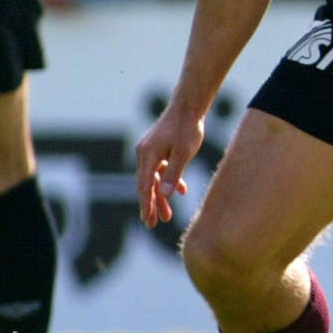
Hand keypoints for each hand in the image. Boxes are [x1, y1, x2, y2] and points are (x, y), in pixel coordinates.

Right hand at [135, 106, 202, 227]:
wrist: (189, 107)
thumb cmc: (188, 128)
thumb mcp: (184, 153)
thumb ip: (174, 173)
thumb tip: (164, 194)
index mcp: (147, 155)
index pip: (144, 185)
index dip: (146, 204)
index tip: (148, 220)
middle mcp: (144, 154)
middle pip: (146, 184)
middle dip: (151, 205)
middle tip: (153, 224)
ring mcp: (151, 151)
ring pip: (154, 179)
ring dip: (161, 196)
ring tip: (168, 216)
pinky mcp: (159, 149)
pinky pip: (161, 169)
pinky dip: (170, 181)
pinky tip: (182, 191)